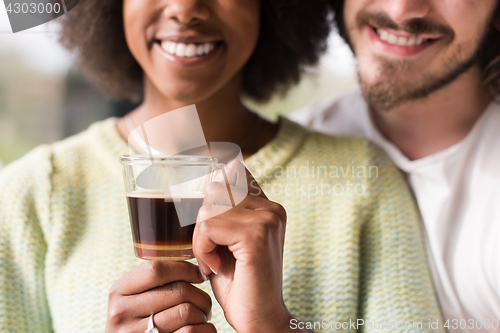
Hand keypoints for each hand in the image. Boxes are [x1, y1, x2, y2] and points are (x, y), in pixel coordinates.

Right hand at [106, 260, 215, 332]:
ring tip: (201, 317)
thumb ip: (151, 281)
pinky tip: (201, 329)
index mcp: (119, 291)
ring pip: (186, 312)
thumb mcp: (132, 299)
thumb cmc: (137, 322)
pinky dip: (204, 329)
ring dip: (202, 314)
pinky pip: (190, 332)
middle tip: (205, 303)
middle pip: (177, 291)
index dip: (185, 268)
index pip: (157, 268)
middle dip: (200, 295)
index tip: (199, 274)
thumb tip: (192, 263)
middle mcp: (121, 312)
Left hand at [193, 161, 291, 332]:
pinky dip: (202, 249)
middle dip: (202, 220)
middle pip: (215, 188)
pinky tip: (214, 267)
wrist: (259, 319)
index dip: (213, 178)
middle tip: (209, 250)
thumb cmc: (239, 282)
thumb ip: (221, 213)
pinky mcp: (255, 236)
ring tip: (212, 261)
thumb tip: (202, 182)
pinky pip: (208, 226)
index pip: (233, 171)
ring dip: (200, 238)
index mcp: (268, 207)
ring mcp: (266, 219)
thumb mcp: (227, 241)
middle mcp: (272, 208)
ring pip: (208, 207)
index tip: (204, 201)